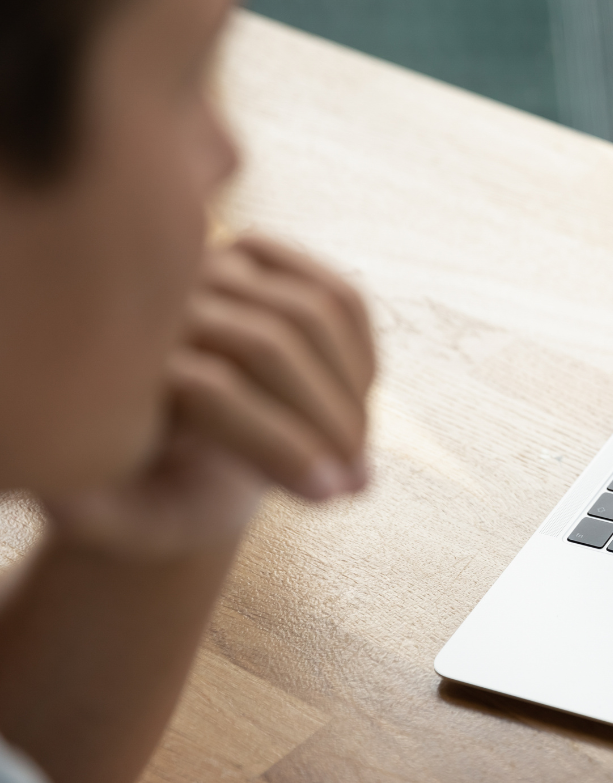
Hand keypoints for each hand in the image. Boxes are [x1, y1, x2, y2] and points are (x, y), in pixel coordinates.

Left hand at [43, 235, 375, 558]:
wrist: (183, 456)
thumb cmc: (152, 499)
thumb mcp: (124, 523)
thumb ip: (98, 518)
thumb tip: (78, 498)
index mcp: (119, 361)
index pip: (211, 388)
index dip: (280, 445)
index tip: (328, 498)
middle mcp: (165, 299)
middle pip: (270, 345)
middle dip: (325, 419)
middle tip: (357, 483)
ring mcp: (219, 268)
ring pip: (314, 313)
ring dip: (350, 390)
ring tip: (360, 456)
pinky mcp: (267, 262)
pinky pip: (342, 297)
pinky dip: (361, 353)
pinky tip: (361, 407)